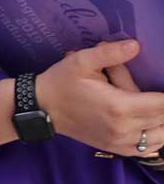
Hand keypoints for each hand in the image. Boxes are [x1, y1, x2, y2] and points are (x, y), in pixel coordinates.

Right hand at [39, 40, 163, 155]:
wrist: (42, 109)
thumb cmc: (61, 82)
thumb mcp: (81, 61)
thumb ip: (111, 53)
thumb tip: (136, 45)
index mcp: (120, 106)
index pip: (163, 104)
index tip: (163, 82)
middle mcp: (125, 128)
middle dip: (160, 102)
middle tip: (144, 89)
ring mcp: (122, 142)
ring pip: (162, 135)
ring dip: (161, 120)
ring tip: (150, 105)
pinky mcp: (118, 149)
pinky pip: (150, 148)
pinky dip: (156, 136)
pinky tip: (149, 123)